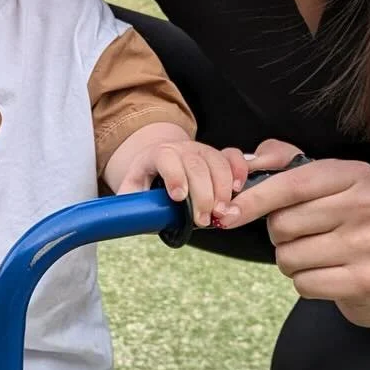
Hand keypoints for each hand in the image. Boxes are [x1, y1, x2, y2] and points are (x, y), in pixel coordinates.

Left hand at [105, 126, 246, 226]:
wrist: (161, 161)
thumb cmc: (147, 180)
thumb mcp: (132, 189)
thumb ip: (131, 203)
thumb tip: (134, 220)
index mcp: (158, 154)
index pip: (166, 158)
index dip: (174, 176)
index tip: (178, 197)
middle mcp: (182, 149)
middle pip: (196, 165)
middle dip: (202, 194)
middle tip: (203, 220)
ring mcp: (203, 150)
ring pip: (217, 163)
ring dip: (222, 190)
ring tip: (220, 213)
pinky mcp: (220, 155)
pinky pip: (233, 157)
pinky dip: (239, 172)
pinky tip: (238, 190)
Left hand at [212, 141, 369, 326]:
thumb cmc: (342, 222)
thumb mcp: (320, 182)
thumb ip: (280, 160)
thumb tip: (241, 161)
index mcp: (356, 174)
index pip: (292, 183)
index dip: (254, 198)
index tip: (229, 212)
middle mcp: (368, 205)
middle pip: (283, 223)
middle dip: (279, 234)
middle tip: (304, 234)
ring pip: (289, 257)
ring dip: (290, 260)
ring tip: (317, 255)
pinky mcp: (368, 280)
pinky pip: (304, 284)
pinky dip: (305, 282)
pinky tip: (328, 274)